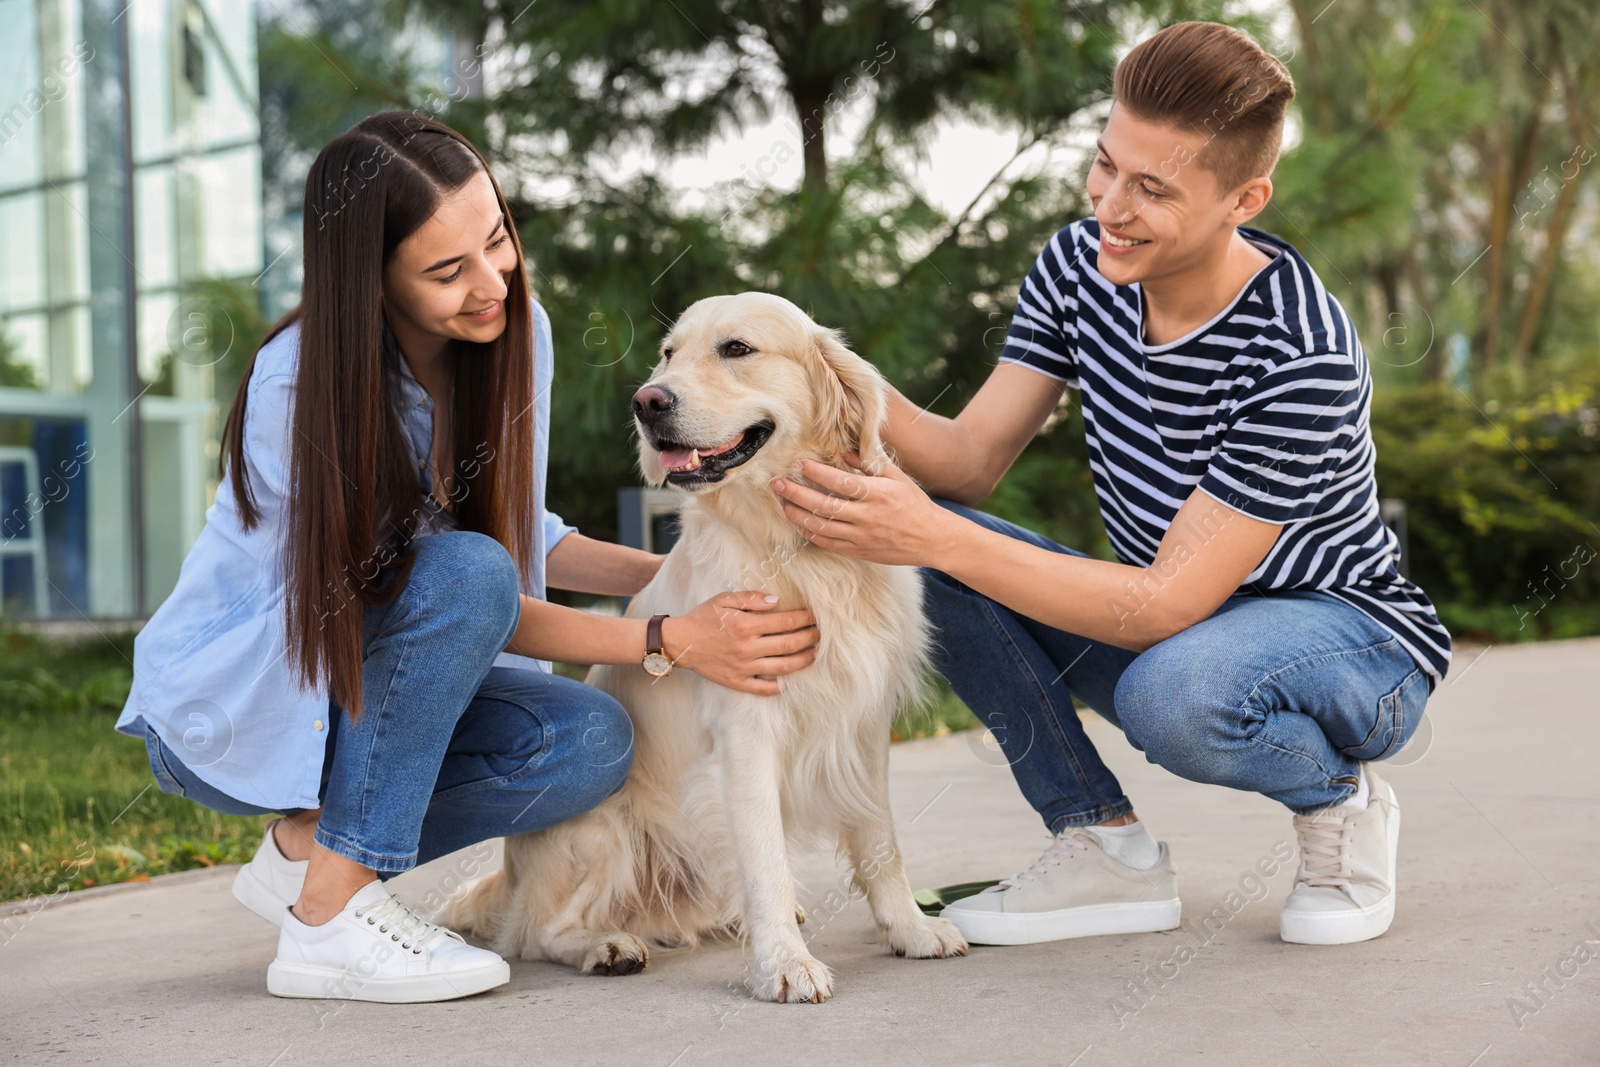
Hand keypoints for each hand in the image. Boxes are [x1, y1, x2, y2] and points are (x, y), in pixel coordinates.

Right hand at [659, 591, 818, 695]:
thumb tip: (777, 601)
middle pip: (789, 644)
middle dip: (810, 637)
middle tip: (822, 633)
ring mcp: (743, 667)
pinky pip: (764, 689)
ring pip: (782, 667)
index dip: (804, 618)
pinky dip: (780, 686)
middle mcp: (747, 648)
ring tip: (815, 654)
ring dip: (803, 660)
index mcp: (745, 625)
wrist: (680, 642)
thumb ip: (750, 598)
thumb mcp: (723, 599)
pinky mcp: (737, 682)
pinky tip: (791, 680)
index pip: (785, 622)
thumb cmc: (703, 617)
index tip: (816, 615)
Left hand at [770, 451, 948, 566]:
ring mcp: (861, 537)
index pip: (840, 482)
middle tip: (777, 483)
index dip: (816, 472)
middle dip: (796, 493)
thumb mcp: (896, 477)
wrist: (932, 539)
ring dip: (796, 514)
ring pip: (820, 527)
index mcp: (877, 494)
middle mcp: (867, 516)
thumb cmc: (915, 504)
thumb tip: (842, 450)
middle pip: (823, 505)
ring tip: (781, 502)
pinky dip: (809, 532)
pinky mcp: (858, 551)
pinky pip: (827, 543)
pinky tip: (797, 522)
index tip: (799, 463)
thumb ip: (868, 464)